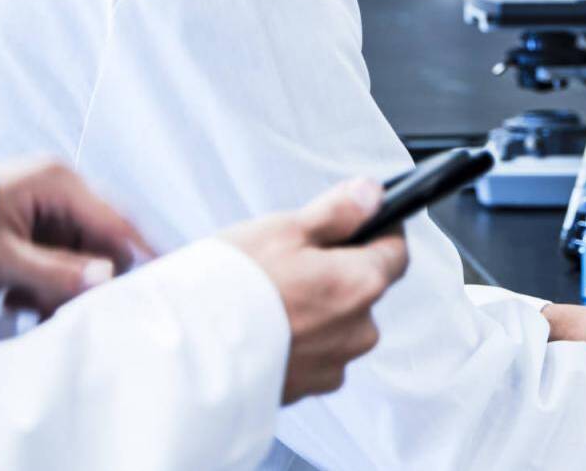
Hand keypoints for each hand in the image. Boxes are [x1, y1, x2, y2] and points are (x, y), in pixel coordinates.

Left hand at [0, 158, 151, 316]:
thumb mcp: (4, 258)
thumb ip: (56, 272)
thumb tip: (106, 277)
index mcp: (58, 182)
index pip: (114, 221)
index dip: (141, 250)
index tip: (164, 273)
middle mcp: (62, 186)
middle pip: (101, 241)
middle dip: (82, 280)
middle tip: (49, 308)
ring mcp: (53, 202)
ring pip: (83, 253)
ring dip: (60, 285)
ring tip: (21, 302)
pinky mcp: (43, 218)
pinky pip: (64, 253)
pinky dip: (50, 278)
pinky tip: (19, 293)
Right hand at [221, 179, 410, 403]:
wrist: (190, 355)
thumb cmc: (235, 286)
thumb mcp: (285, 228)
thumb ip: (338, 211)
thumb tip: (371, 194)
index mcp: (361, 285)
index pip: (396, 253)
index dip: (377, 231)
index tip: (355, 223)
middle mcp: (357, 331)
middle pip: (363, 290)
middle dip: (336, 272)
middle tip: (289, 261)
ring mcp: (332, 365)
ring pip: (337, 325)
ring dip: (316, 309)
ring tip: (268, 297)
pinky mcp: (305, 390)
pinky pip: (314, 355)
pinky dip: (296, 340)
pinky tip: (263, 327)